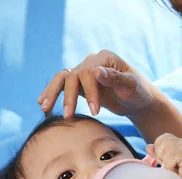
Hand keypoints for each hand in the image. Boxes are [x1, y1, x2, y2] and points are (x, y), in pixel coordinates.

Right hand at [38, 50, 158, 117]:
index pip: (89, 72)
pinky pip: (62, 86)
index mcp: (104, 58)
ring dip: (52, 93)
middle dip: (69, 97)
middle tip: (67, 116)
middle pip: (73, 76)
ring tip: (45, 108)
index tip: (95, 111)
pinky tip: (43, 104)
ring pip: (62, 79)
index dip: (89, 92)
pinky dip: (52, 93)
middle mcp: (91, 62)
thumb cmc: (138, 93)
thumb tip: (97, 71)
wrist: (138, 101)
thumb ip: (116, 79)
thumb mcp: (131, 86)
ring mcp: (84, 72)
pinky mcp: (80, 84)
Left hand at [147, 133, 181, 178]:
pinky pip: (170, 159)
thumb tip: (148, 146)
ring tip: (176, 168)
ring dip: (167, 163)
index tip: (168, 161)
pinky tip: (178, 171)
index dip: (160, 150)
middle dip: (162, 156)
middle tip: (173, 166)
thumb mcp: (168, 163)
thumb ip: (158, 154)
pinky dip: (171, 167)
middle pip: (162, 143)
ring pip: (165, 151)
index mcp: (179, 142)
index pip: (162, 138)